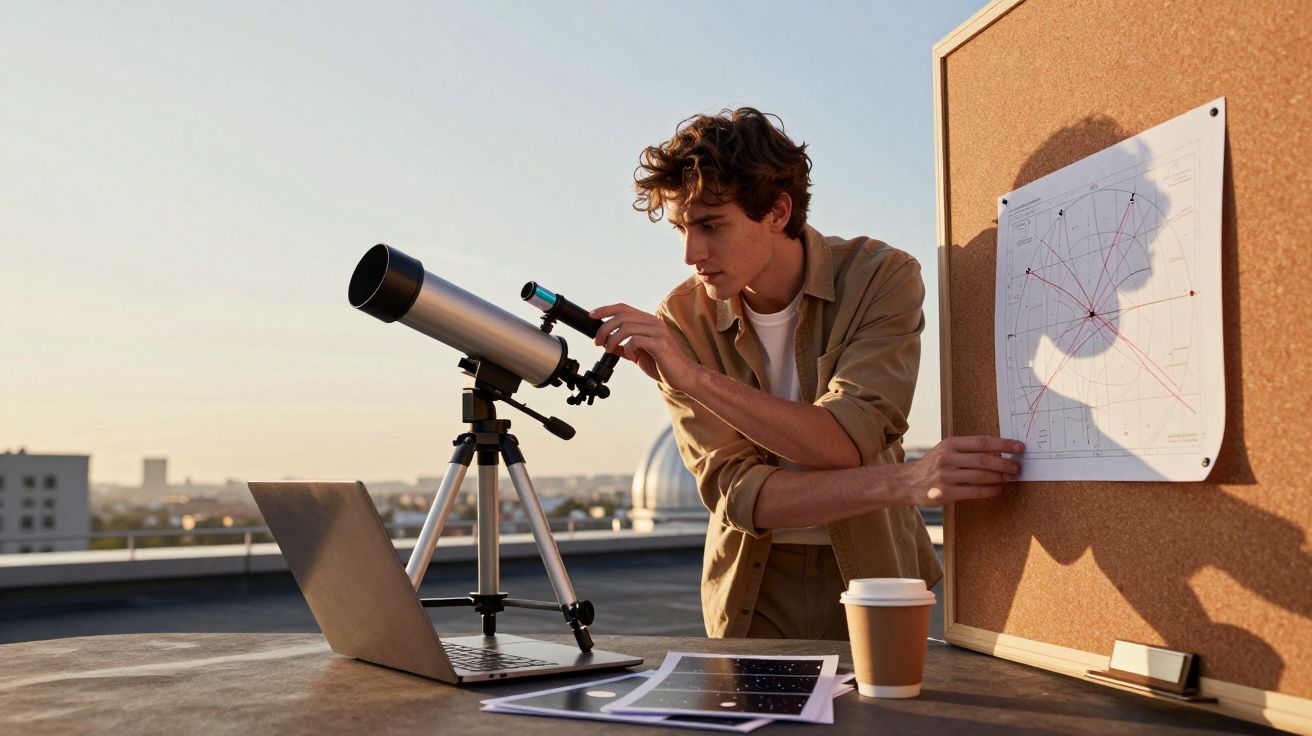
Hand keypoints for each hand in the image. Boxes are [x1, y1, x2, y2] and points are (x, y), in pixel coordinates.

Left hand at [589, 303, 699, 390]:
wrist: (684, 376)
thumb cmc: (663, 365)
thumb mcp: (639, 354)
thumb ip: (626, 346)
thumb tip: (608, 343)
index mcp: (648, 321)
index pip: (623, 308)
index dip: (605, 310)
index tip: (591, 316)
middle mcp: (653, 322)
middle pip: (621, 316)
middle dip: (604, 328)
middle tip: (597, 342)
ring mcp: (658, 332)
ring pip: (626, 327)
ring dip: (612, 339)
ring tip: (609, 350)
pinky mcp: (660, 344)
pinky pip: (636, 340)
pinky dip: (627, 348)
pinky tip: (630, 356)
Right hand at [903, 436, 1023, 506]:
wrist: (907, 481)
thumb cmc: (933, 464)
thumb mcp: (946, 450)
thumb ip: (968, 449)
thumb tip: (999, 452)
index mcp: (950, 443)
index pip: (982, 441)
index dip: (1004, 444)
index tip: (1020, 447)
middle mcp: (947, 458)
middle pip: (984, 460)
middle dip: (1005, 464)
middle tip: (1017, 467)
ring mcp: (945, 476)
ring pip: (981, 476)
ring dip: (999, 477)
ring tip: (1009, 478)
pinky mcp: (945, 493)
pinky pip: (974, 492)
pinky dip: (989, 490)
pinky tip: (997, 489)